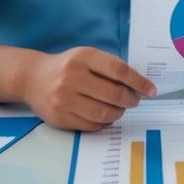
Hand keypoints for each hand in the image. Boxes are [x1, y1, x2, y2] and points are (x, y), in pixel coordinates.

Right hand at [19, 46, 155, 131]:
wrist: (32, 78)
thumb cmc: (67, 66)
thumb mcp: (87, 57)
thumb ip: (110, 67)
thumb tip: (138, 85)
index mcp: (83, 57)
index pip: (119, 71)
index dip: (139, 82)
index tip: (151, 90)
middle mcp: (72, 77)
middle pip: (114, 94)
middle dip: (131, 100)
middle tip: (135, 101)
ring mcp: (64, 99)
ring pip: (104, 113)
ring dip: (119, 113)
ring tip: (120, 108)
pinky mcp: (59, 118)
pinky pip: (91, 126)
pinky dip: (104, 123)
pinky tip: (107, 117)